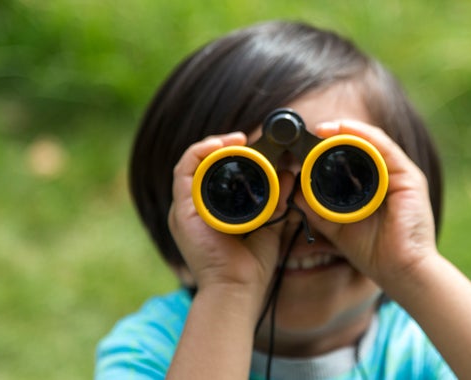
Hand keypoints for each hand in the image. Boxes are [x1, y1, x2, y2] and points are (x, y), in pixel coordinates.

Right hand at [168, 132, 292, 303]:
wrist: (238, 289)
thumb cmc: (251, 266)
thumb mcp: (270, 224)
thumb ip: (278, 200)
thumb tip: (288, 174)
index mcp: (211, 211)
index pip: (213, 171)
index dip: (229, 152)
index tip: (251, 143)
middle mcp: (194, 208)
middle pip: (200, 164)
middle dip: (221, 145)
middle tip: (244, 139)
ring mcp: (185, 209)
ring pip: (189, 163)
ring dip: (211, 146)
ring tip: (235, 140)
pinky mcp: (181, 211)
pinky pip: (182, 172)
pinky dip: (199, 154)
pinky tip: (219, 147)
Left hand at [298, 120, 438, 287]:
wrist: (400, 271)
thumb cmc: (374, 252)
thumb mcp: (337, 226)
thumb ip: (318, 209)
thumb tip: (295, 192)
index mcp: (373, 187)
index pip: (351, 158)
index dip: (330, 148)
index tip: (306, 144)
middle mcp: (388, 177)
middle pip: (362, 146)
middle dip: (337, 135)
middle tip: (313, 131)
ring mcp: (400, 175)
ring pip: (373, 142)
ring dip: (347, 131)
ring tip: (324, 129)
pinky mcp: (409, 178)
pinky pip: (385, 149)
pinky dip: (365, 136)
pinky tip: (346, 130)